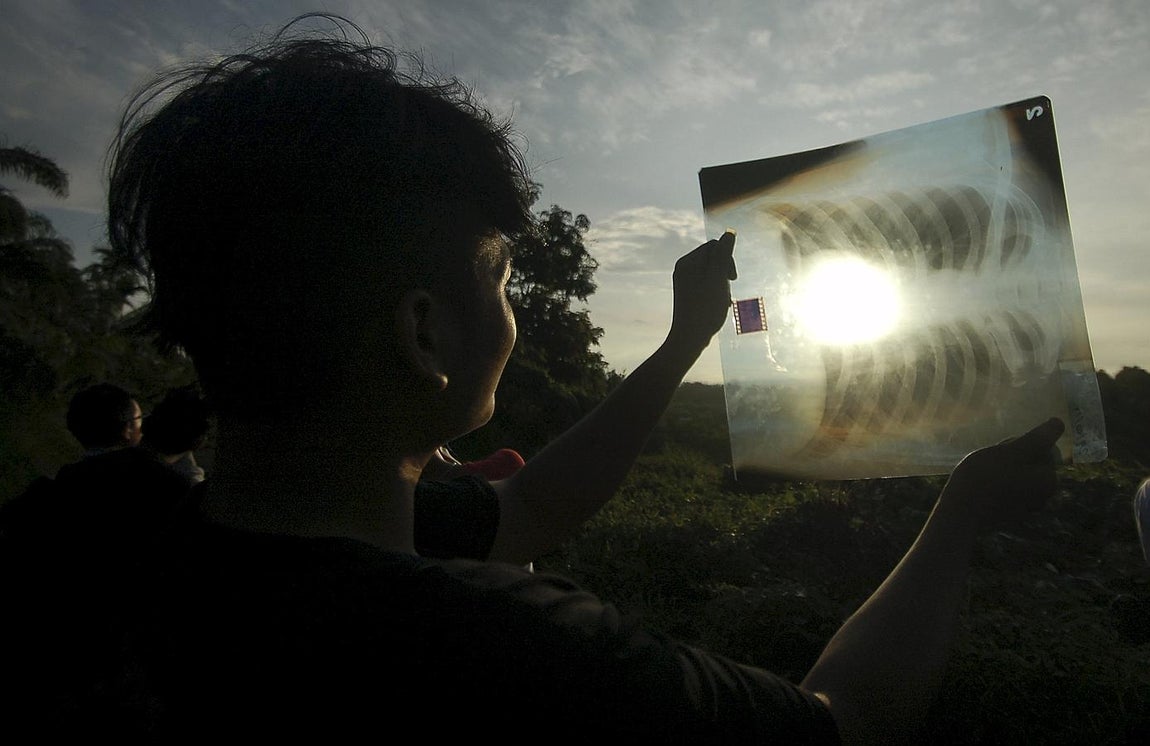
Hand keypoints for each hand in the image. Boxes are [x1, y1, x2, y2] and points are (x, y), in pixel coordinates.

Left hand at [667, 230, 737, 351]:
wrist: (690, 338)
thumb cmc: (705, 309)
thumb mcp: (718, 279)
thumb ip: (723, 255)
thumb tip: (729, 233)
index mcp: (687, 262)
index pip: (715, 246)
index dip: (727, 259)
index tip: (731, 278)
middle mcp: (683, 269)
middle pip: (714, 258)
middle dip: (724, 272)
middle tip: (726, 291)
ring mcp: (685, 281)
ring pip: (713, 273)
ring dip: (722, 284)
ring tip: (721, 300)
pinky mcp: (689, 293)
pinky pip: (708, 284)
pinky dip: (716, 292)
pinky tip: (719, 305)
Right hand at [940, 417, 1063, 530]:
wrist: (959, 514)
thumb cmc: (984, 478)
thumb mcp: (1011, 452)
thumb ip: (1037, 438)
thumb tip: (1059, 423)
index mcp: (1049, 479)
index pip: (1041, 448)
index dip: (1020, 444)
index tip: (1003, 452)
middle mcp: (1044, 496)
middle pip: (1031, 462)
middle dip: (1013, 457)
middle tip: (990, 460)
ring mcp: (1027, 507)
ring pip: (1018, 476)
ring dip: (1003, 470)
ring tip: (983, 473)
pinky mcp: (1010, 514)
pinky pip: (1008, 491)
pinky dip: (998, 485)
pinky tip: (981, 487)